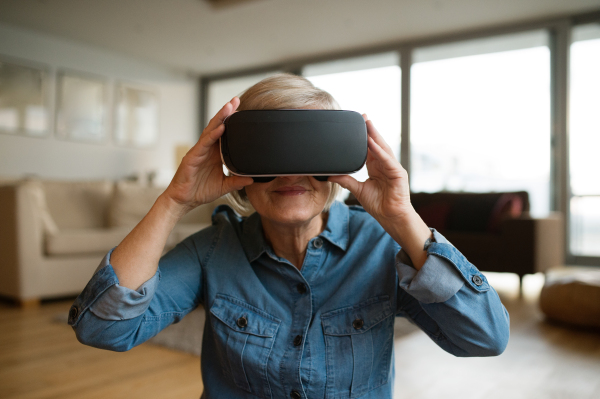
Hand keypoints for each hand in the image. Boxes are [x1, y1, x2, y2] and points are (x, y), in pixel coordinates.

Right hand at [162, 97, 252, 215]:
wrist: (184, 201)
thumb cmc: (200, 191)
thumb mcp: (223, 186)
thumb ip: (236, 181)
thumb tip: (251, 179)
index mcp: (215, 154)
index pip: (225, 134)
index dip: (232, 122)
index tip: (243, 111)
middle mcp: (207, 149)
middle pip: (218, 127)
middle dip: (227, 113)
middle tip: (237, 100)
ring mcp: (199, 151)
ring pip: (210, 130)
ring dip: (220, 118)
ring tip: (229, 106)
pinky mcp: (192, 157)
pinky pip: (204, 143)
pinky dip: (212, 135)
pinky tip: (221, 127)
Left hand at [329, 115, 412, 226]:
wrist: (390, 217)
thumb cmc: (379, 205)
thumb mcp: (358, 190)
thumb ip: (346, 181)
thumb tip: (331, 175)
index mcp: (376, 167)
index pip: (369, 148)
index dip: (363, 137)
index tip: (356, 125)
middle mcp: (385, 165)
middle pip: (377, 144)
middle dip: (370, 131)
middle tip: (363, 117)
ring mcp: (393, 168)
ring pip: (383, 149)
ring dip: (375, 136)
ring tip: (368, 124)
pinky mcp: (398, 174)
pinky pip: (388, 160)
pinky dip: (380, 152)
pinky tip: (373, 143)